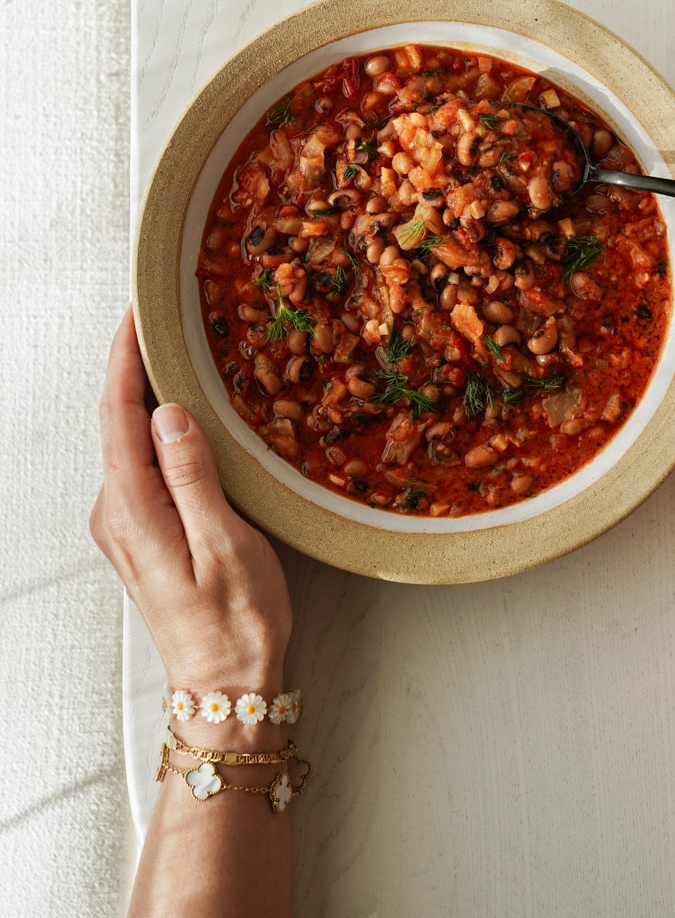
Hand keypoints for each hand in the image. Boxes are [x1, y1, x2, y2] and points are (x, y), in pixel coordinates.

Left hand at [91, 309, 291, 694]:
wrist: (226, 684)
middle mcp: (116, 514)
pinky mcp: (141, 533)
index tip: (137, 314)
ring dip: (148, 398)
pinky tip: (183, 416)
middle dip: (137, 367)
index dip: (126, 360)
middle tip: (165, 321)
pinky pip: (141, 466)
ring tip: (179, 356)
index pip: (118, 417)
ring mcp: (125, 525)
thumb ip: (193, 477)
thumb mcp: (226, 545)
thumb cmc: (235, 621)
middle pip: (118, 423)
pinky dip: (157, 432)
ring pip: (129, 444)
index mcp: (133, 512)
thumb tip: (169, 414)